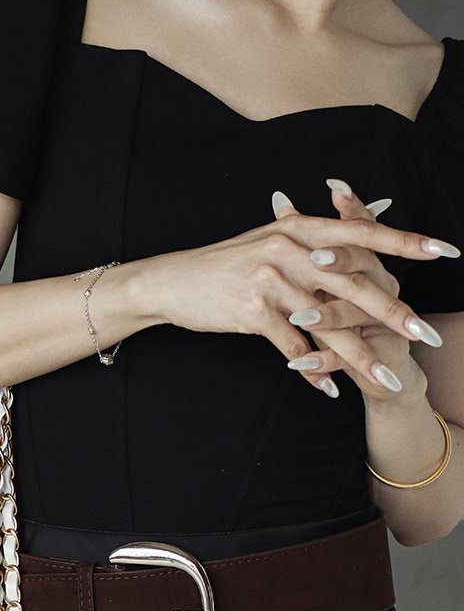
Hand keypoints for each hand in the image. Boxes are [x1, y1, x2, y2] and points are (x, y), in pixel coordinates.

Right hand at [129, 199, 458, 383]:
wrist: (174, 282)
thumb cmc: (225, 265)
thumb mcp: (270, 240)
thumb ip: (312, 237)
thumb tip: (355, 219)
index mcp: (301, 227)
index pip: (362, 231)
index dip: (403, 241)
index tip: (442, 250)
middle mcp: (290, 248)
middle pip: (352, 283)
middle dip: (391, 313)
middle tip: (423, 334)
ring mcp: (271, 280)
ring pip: (325, 323)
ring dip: (357, 357)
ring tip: (383, 379)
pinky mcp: (253, 310)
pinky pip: (291, 347)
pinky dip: (311, 371)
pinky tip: (329, 390)